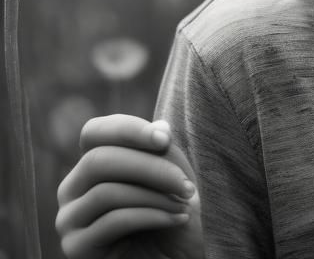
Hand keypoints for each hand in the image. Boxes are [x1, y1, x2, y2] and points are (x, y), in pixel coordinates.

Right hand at [55, 114, 203, 258]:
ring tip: (184, 203)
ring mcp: (68, 219)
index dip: (129, 130)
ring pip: (106, 192)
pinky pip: (112, 222)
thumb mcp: (169, 169)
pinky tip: (176, 219)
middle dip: (149, 167)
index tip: (166, 140)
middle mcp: (71, 188)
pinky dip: (151, 217)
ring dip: (155, 196)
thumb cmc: (171, 205)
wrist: (174, 253)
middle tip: (185, 182)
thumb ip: (160, 147)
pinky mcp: (75, 248)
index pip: (94, 132)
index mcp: (90, 163)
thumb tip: (160, 127)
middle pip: (98, 160)